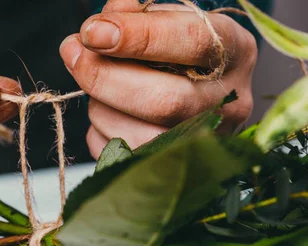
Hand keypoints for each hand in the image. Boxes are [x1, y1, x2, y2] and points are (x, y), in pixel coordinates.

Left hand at [60, 0, 256, 158]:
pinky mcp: (177, 168)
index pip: (192, 42)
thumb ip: (135, 16)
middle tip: (73, 54)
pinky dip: (100, 131)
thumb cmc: (179, 48)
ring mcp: (206, 142)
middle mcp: (228, 101)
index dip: (138, 37)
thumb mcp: (169, 18)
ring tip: (98, 84)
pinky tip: (111, 112)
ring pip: (137, 134)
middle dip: (105, 78)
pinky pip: (120, 155)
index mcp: (234, 50)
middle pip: (164, 101)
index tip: (93, 31)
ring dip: (99, 105)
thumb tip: (93, 34)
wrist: (203, 90)